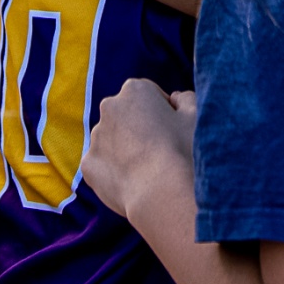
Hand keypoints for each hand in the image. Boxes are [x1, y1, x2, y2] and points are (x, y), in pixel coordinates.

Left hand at [84, 81, 195, 220]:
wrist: (162, 193)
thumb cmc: (182, 151)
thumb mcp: (196, 116)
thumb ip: (185, 98)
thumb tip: (175, 98)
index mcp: (135, 89)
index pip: (149, 96)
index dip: (163, 114)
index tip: (172, 132)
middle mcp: (109, 107)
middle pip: (126, 116)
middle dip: (139, 128)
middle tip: (159, 152)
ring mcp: (96, 136)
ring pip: (112, 140)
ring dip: (125, 149)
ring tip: (147, 171)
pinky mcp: (88, 164)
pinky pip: (102, 165)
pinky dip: (113, 172)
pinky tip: (133, 183)